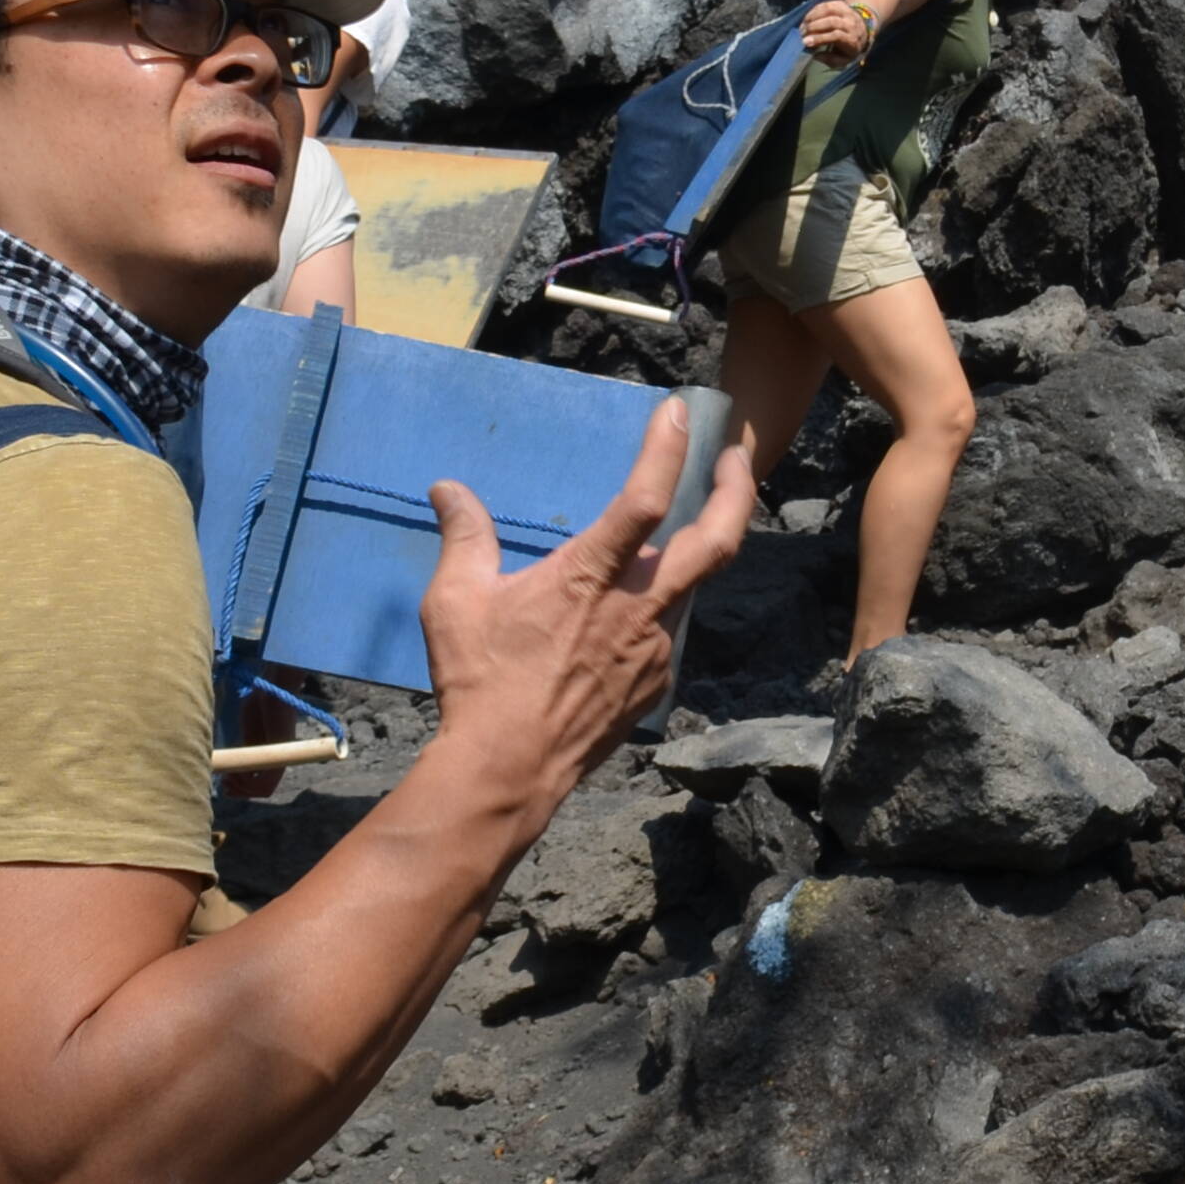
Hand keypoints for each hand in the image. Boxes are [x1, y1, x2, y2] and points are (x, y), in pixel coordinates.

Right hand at [223, 682, 304, 804]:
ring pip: (265, 789)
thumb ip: (244, 745)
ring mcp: (281, 755)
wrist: (273, 684)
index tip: (225, 781)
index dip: (243, 788)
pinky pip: (268, 781)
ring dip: (243, 790)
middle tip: (224, 783)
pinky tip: (234, 775)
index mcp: (270, 753)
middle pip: (263, 790)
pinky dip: (249, 785)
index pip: (261, 782)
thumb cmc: (260, 701)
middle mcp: (278, 757)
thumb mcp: (249, 728)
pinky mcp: (280, 751)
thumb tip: (228, 761)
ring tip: (228, 780)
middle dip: (241, 791)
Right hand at [416, 404, 752, 782]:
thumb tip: (447, 489)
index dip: (668, 449)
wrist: (509, 771)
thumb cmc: (478, 682)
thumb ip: (464, 537)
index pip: (645, 499)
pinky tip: (633, 609)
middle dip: (737, 490)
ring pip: (694, 585)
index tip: (680, 412)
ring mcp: (653, 648)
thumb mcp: (455, 601)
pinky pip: (668, 630)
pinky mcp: (654, 683)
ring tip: (681, 527)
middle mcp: (637, 607)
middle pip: (716, 540)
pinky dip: (660, 606)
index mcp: (590, 578)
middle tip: (736, 457)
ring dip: (695, 549)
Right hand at [801, 0, 872, 64]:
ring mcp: (847, 12)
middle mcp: (851, 24)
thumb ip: (830, 60)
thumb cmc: (849, 47)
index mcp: (852, 39)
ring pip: (829, 10)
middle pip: (832, 22)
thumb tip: (815, 55)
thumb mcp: (844, 60)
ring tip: (803, 25)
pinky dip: (815, 10)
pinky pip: (827, 4)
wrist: (863, 29)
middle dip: (814, 27)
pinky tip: (807, 18)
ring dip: (813, 17)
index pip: (836, 36)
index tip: (805, 42)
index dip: (820, 38)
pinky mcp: (842, 4)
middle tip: (802, 33)